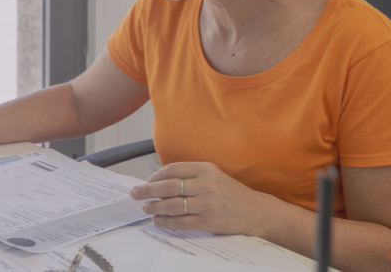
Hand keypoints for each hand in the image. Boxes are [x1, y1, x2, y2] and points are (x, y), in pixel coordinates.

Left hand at [130, 162, 267, 235]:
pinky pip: (180, 221)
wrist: (255, 210)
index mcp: (206, 169)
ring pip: (172, 205)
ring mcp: (207, 203)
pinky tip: (158, 220)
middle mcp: (206, 184)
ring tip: (146, 208)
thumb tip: (159, 181)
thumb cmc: (230, 192)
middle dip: (147, 190)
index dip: (155, 176)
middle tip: (135, 193)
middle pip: (168, 186)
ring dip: (154, 207)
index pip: (172, 170)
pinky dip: (165, 221)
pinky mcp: (208, 221)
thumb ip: (190, 175)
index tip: (146, 181)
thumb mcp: (213, 175)